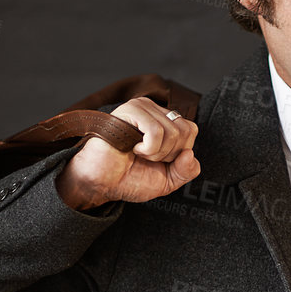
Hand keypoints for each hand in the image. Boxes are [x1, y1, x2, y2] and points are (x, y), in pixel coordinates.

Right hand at [56, 96, 199, 209]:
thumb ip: (185, 171)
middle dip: (168, 155)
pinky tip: (132, 148)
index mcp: (163, 120)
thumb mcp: (166, 181)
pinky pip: (156, 131)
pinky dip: (148, 148)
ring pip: (172, 132)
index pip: (191, 130)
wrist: (100, 184)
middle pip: (185, 131)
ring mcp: (141, 108)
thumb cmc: (128, 178)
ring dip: (155, 153)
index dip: (179, 153)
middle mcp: (153, 110)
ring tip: (137, 153)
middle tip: (145, 158)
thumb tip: (190, 154)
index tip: (157, 160)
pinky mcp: (129, 111)